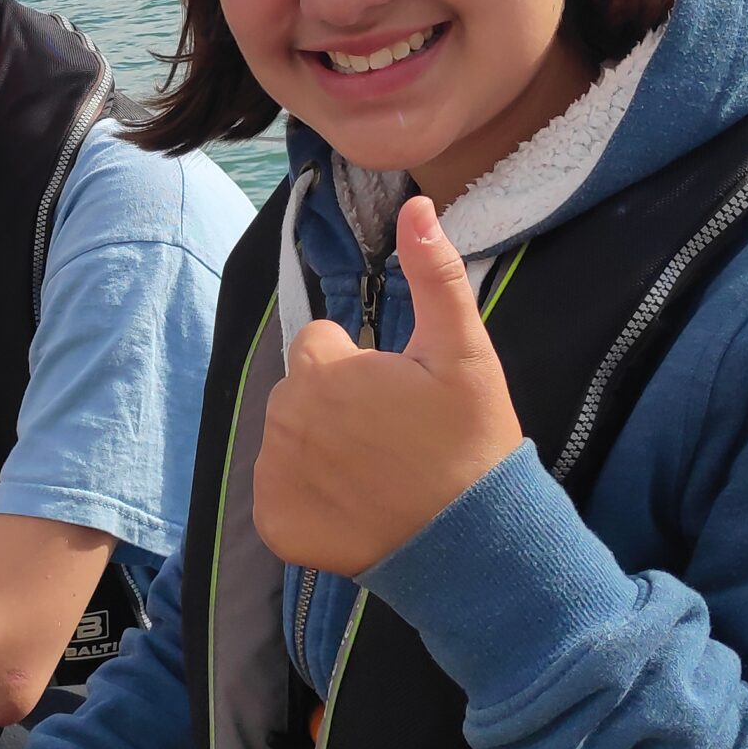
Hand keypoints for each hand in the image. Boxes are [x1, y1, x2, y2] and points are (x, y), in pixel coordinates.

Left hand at [252, 196, 523, 576]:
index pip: (319, 345)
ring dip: (320, 449)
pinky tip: (353, 507)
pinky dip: (307, 500)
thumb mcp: (464, 352)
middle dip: (335, 405)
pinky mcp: (274, 522)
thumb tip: (417, 206)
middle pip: (299, 392)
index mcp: (320, 369)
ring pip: (287, 440)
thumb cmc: (472, 441)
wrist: (473, 541)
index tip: (397, 396)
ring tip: (376, 472)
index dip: (358, 366)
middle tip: (391, 437)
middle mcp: (283, 416)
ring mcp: (274, 473)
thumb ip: (434, 275)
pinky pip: (278, 494)